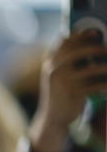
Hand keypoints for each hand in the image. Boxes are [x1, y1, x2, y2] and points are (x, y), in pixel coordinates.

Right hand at [32, 30, 106, 149]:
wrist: (52, 118)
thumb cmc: (61, 93)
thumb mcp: (59, 75)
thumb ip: (69, 60)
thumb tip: (94, 44)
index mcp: (50, 62)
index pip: (65, 41)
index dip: (82, 35)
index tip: (97, 33)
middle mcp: (54, 69)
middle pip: (79, 51)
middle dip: (97, 48)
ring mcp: (63, 81)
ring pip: (91, 69)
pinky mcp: (73, 93)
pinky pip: (96, 85)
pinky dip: (106, 84)